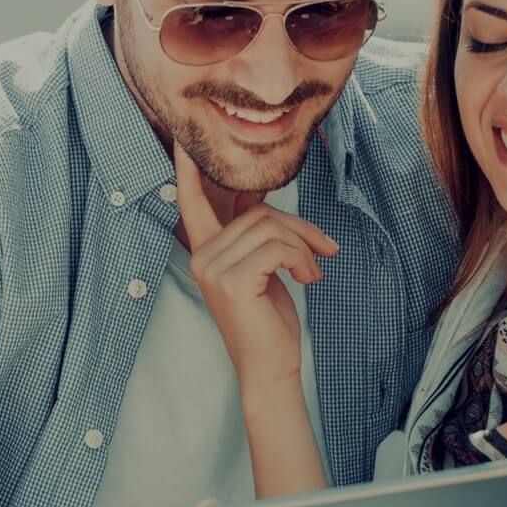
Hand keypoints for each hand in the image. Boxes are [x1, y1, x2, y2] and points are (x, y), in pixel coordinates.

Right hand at [173, 144, 337, 384]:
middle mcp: (202, 256)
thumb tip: (255, 195)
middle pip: (257, 212)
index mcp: (205, 251)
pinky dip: (303, 259)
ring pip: (270, 227)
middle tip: (324, 251)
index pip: (192, 203)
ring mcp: (213, 268)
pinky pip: (277, 247)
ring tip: (315, 270)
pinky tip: (309, 279)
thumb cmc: (269, 318)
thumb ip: (254, 233)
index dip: (188, 171)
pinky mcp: (232, 279)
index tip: (183, 140)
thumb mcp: (261, 269)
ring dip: (304, 246)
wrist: (270, 366)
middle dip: (299, 227)